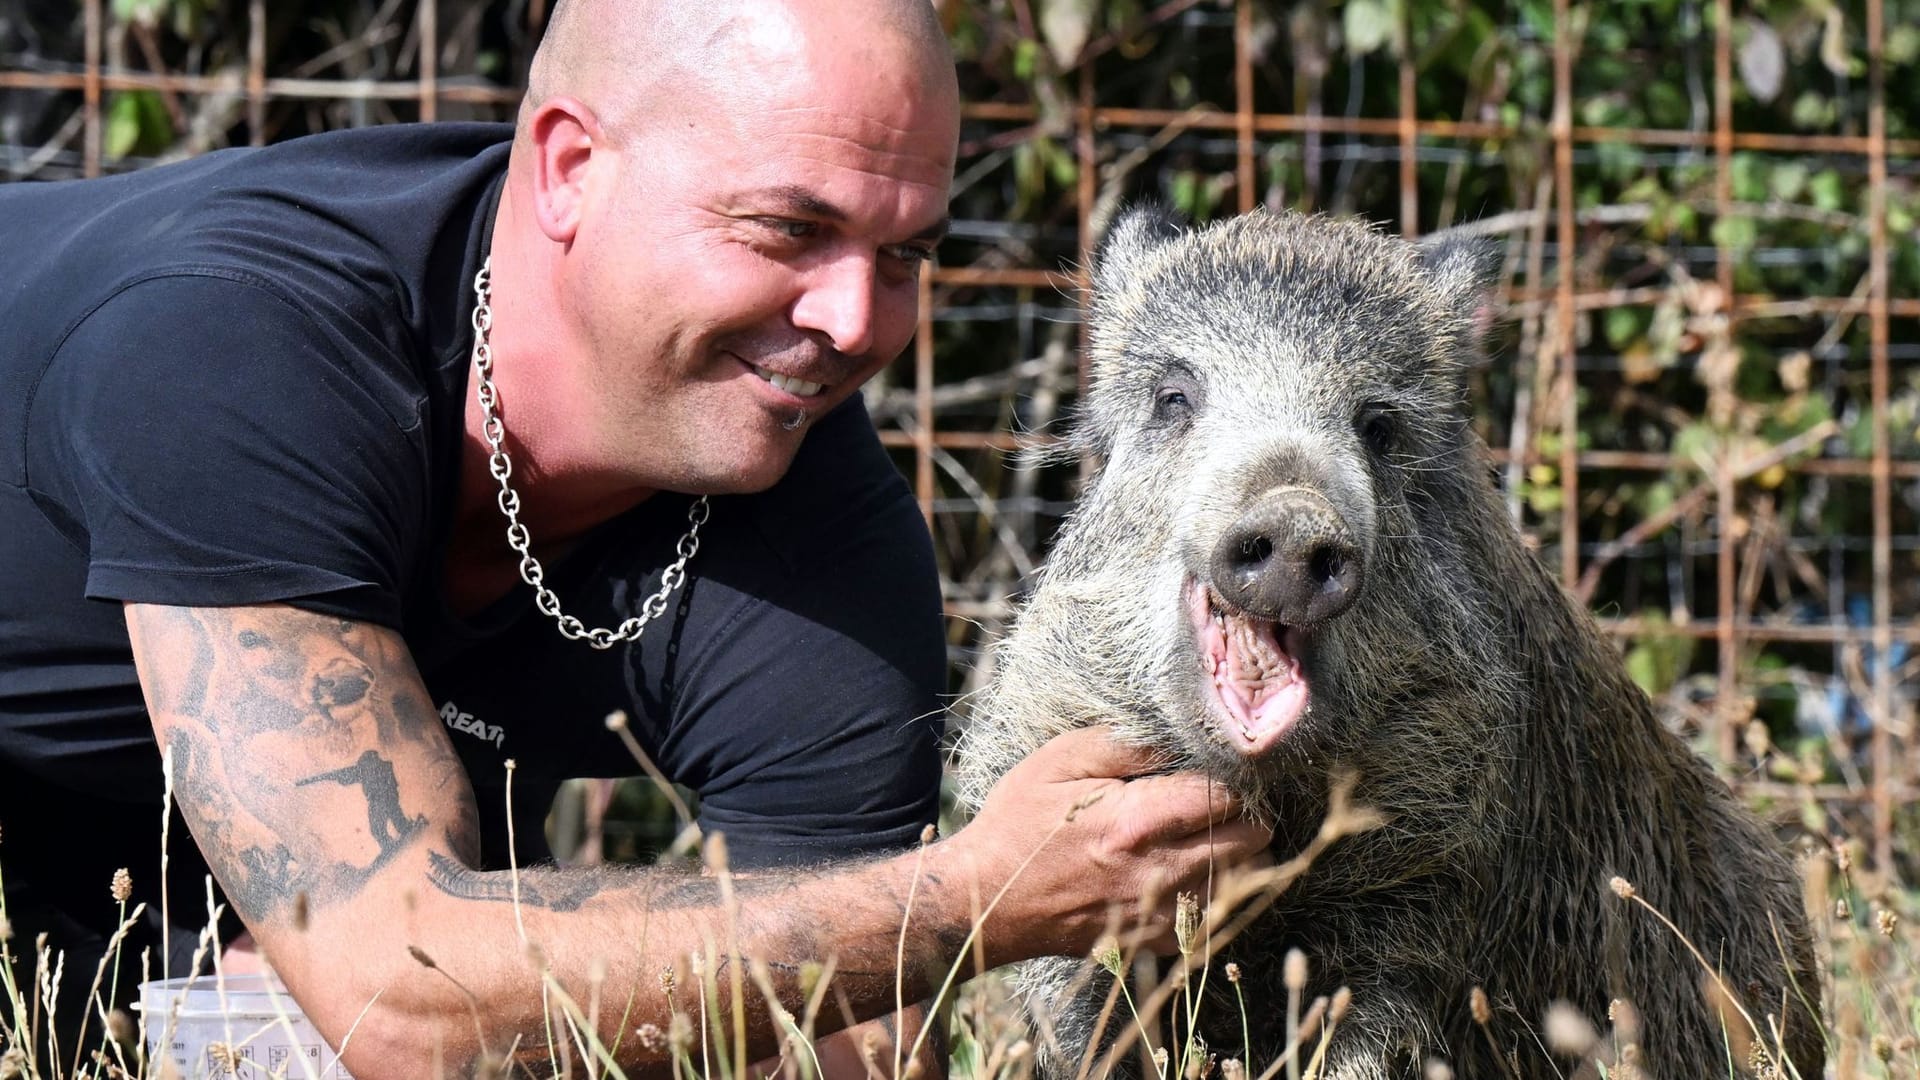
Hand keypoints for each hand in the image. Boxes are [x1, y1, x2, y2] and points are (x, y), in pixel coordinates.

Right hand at [942, 727, 1271, 965]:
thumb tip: (1177, 736)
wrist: (988, 902)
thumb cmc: (1018, 823)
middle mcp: (1159, 871)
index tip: (1217, 768)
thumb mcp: (1057, 762)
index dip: (1232, 777)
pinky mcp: (1155, 940)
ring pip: (1245, 881)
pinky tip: (1193, 872)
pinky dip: (1218, 892)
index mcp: (1137, 821)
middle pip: (1252, 839)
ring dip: (1240, 854)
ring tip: (1209, 833)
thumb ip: (1123, 744)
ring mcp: (1161, 912)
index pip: (1226, 796)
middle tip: (1219, 799)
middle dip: (1245, 813)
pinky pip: (1218, 918)